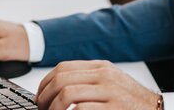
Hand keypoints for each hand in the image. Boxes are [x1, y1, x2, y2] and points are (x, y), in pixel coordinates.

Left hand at [36, 60, 159, 109]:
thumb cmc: (133, 101)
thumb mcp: (113, 82)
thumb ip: (90, 80)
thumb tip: (60, 86)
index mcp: (102, 67)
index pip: (63, 67)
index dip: (45, 83)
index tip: (40, 96)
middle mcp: (104, 76)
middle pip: (61, 79)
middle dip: (44, 96)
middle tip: (41, 108)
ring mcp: (109, 92)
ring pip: (67, 94)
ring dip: (53, 108)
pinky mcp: (112, 109)